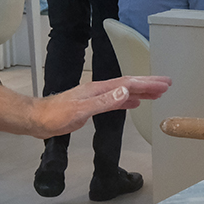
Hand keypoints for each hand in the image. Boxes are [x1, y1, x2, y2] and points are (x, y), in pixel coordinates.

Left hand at [30, 75, 170, 138]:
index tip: (164, 83)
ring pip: (123, 92)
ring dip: (140, 91)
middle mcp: (98, 90)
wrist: (36, 119)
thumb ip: (103, 102)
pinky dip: (128, 100)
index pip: (128, 84)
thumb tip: (125, 92)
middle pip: (128, 85)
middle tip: (167, 85)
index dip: (147, 83)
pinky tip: (134, 103)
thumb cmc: (54, 116)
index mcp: (98, 89)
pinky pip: (116, 100)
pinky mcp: (91, 106)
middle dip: (148, 84)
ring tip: (157, 93)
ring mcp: (95, 97)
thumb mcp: (80, 110)